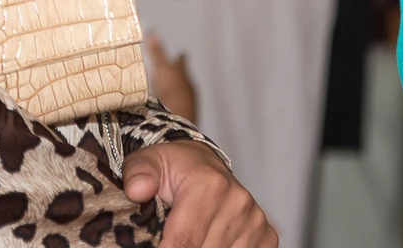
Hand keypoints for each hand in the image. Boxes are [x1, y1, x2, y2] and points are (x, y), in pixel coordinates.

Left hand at [124, 141, 276, 247]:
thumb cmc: (172, 166)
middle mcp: (239, 202)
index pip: (184, 241)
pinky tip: (209, 239)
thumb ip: (138, 174)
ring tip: (190, 235)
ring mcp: (255, 220)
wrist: (202, 162)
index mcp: (209, 185)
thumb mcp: (147, 161)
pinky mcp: (266, 235)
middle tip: (169, 236)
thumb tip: (136, 191)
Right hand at [148, 37, 196, 121]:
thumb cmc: (171, 91)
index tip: (182, 52)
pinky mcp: (182, 113)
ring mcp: (186, 101)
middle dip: (179, 73)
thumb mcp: (161, 69)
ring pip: (181, 90)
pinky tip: (166, 104)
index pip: (182, 61)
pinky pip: (177, 103)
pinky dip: (172, 101)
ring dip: (175, 88)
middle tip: (174, 68)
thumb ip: (157, 53)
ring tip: (167, 87)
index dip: (180, 57)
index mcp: (182, 73)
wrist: (178, 117)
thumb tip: (153, 34)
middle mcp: (187, 86)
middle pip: (183, 76)